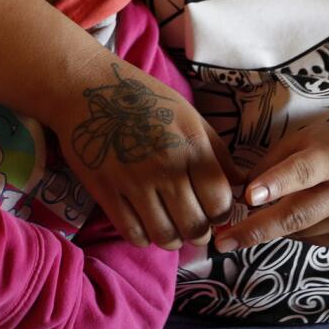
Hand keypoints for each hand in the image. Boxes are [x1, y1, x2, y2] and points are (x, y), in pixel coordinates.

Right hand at [57, 61, 242, 250]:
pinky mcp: (106, 191)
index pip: (220, 202)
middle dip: (199, 233)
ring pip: (165, 236)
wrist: (87, 89)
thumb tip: (241, 184)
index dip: (221, 214)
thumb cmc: (143, 99)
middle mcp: (166, 167)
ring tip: (171, 227)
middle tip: (194, 226)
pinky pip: (133, 233)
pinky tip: (145, 223)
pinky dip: (144, 237)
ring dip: (172, 238)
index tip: (214, 211)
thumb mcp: (188, 115)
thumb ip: (216, 151)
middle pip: (195, 226)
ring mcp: (134, 181)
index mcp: (191, 146)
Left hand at [213, 119, 328, 251]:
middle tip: (222, 241)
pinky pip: (311, 238)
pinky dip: (296, 229)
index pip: (301, 172)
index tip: (248, 197)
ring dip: (273, 225)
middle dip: (255, 230)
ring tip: (261, 214)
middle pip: (296, 215)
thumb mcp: (308, 138)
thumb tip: (239, 190)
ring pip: (298, 230)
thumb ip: (274, 161)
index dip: (274, 185)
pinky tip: (303, 211)